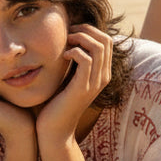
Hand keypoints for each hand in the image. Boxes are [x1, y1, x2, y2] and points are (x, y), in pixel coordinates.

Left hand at [35, 24, 112, 147]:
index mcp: (102, 73)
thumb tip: (67, 38)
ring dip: (79, 38)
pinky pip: (85, 59)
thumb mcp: (68, 76)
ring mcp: (95, 83)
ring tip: (65, 43)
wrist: (53, 130)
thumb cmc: (56, 102)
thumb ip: (73, 60)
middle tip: (67, 34)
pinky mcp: (83, 88)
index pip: (107, 40)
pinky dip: (73, 51)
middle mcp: (103, 77)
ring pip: (98, 47)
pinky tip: (62, 57)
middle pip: (106, 40)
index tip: (70, 32)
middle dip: (85, 30)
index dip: (90, 30)